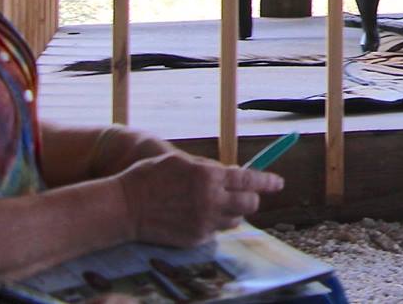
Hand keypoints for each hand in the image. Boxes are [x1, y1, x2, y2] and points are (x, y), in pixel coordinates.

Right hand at [117, 152, 282, 246]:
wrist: (123, 208)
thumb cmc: (149, 177)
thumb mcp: (182, 162)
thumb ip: (209, 168)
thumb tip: (231, 172)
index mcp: (210, 177)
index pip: (250, 179)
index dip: (268, 181)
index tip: (278, 182)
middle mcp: (211, 201)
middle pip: (249, 204)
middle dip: (252, 198)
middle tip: (246, 195)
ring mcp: (203, 222)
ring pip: (235, 220)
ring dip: (234, 213)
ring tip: (219, 205)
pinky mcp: (194, 239)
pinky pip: (215, 232)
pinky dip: (215, 224)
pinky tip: (201, 217)